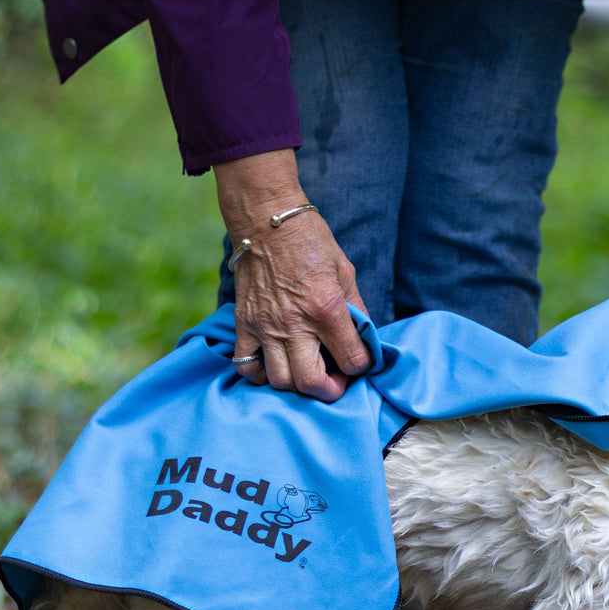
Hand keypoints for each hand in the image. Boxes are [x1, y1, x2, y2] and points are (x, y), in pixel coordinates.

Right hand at [213, 149, 370, 401]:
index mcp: (327, 309)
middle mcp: (296, 323)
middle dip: (329, 390)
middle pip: (311, 383)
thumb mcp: (346, 272)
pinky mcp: (244, 324)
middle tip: (334, 379)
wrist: (266, 219)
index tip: (357, 361)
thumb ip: (356, 310)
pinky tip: (275, 366)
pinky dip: (260, 375)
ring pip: (280, 381)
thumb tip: (364, 341)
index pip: (352, 361)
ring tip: (306, 371)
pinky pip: (246, 366)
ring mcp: (266, 326)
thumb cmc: (311, 242)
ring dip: (297, 384)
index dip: (360, 367)